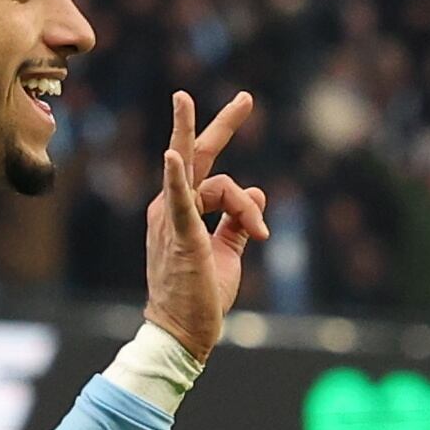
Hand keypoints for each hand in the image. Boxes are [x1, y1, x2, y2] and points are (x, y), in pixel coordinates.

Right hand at [141, 87, 267, 359]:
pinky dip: (176, 178)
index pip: (213, 176)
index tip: (248, 132)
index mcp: (180, 211)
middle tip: (247, 97)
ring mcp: (171, 219)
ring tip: (258, 234)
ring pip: (218, 185)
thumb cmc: (200, 296)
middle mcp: (170, 207)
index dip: (236, 167)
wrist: (181, 333)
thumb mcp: (227, 252)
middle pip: (198, 154)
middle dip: (222, 124)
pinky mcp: (179, 235)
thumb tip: (259, 193)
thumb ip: (238, 222)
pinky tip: (173, 156)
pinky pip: (178, 200)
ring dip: (245, 208)